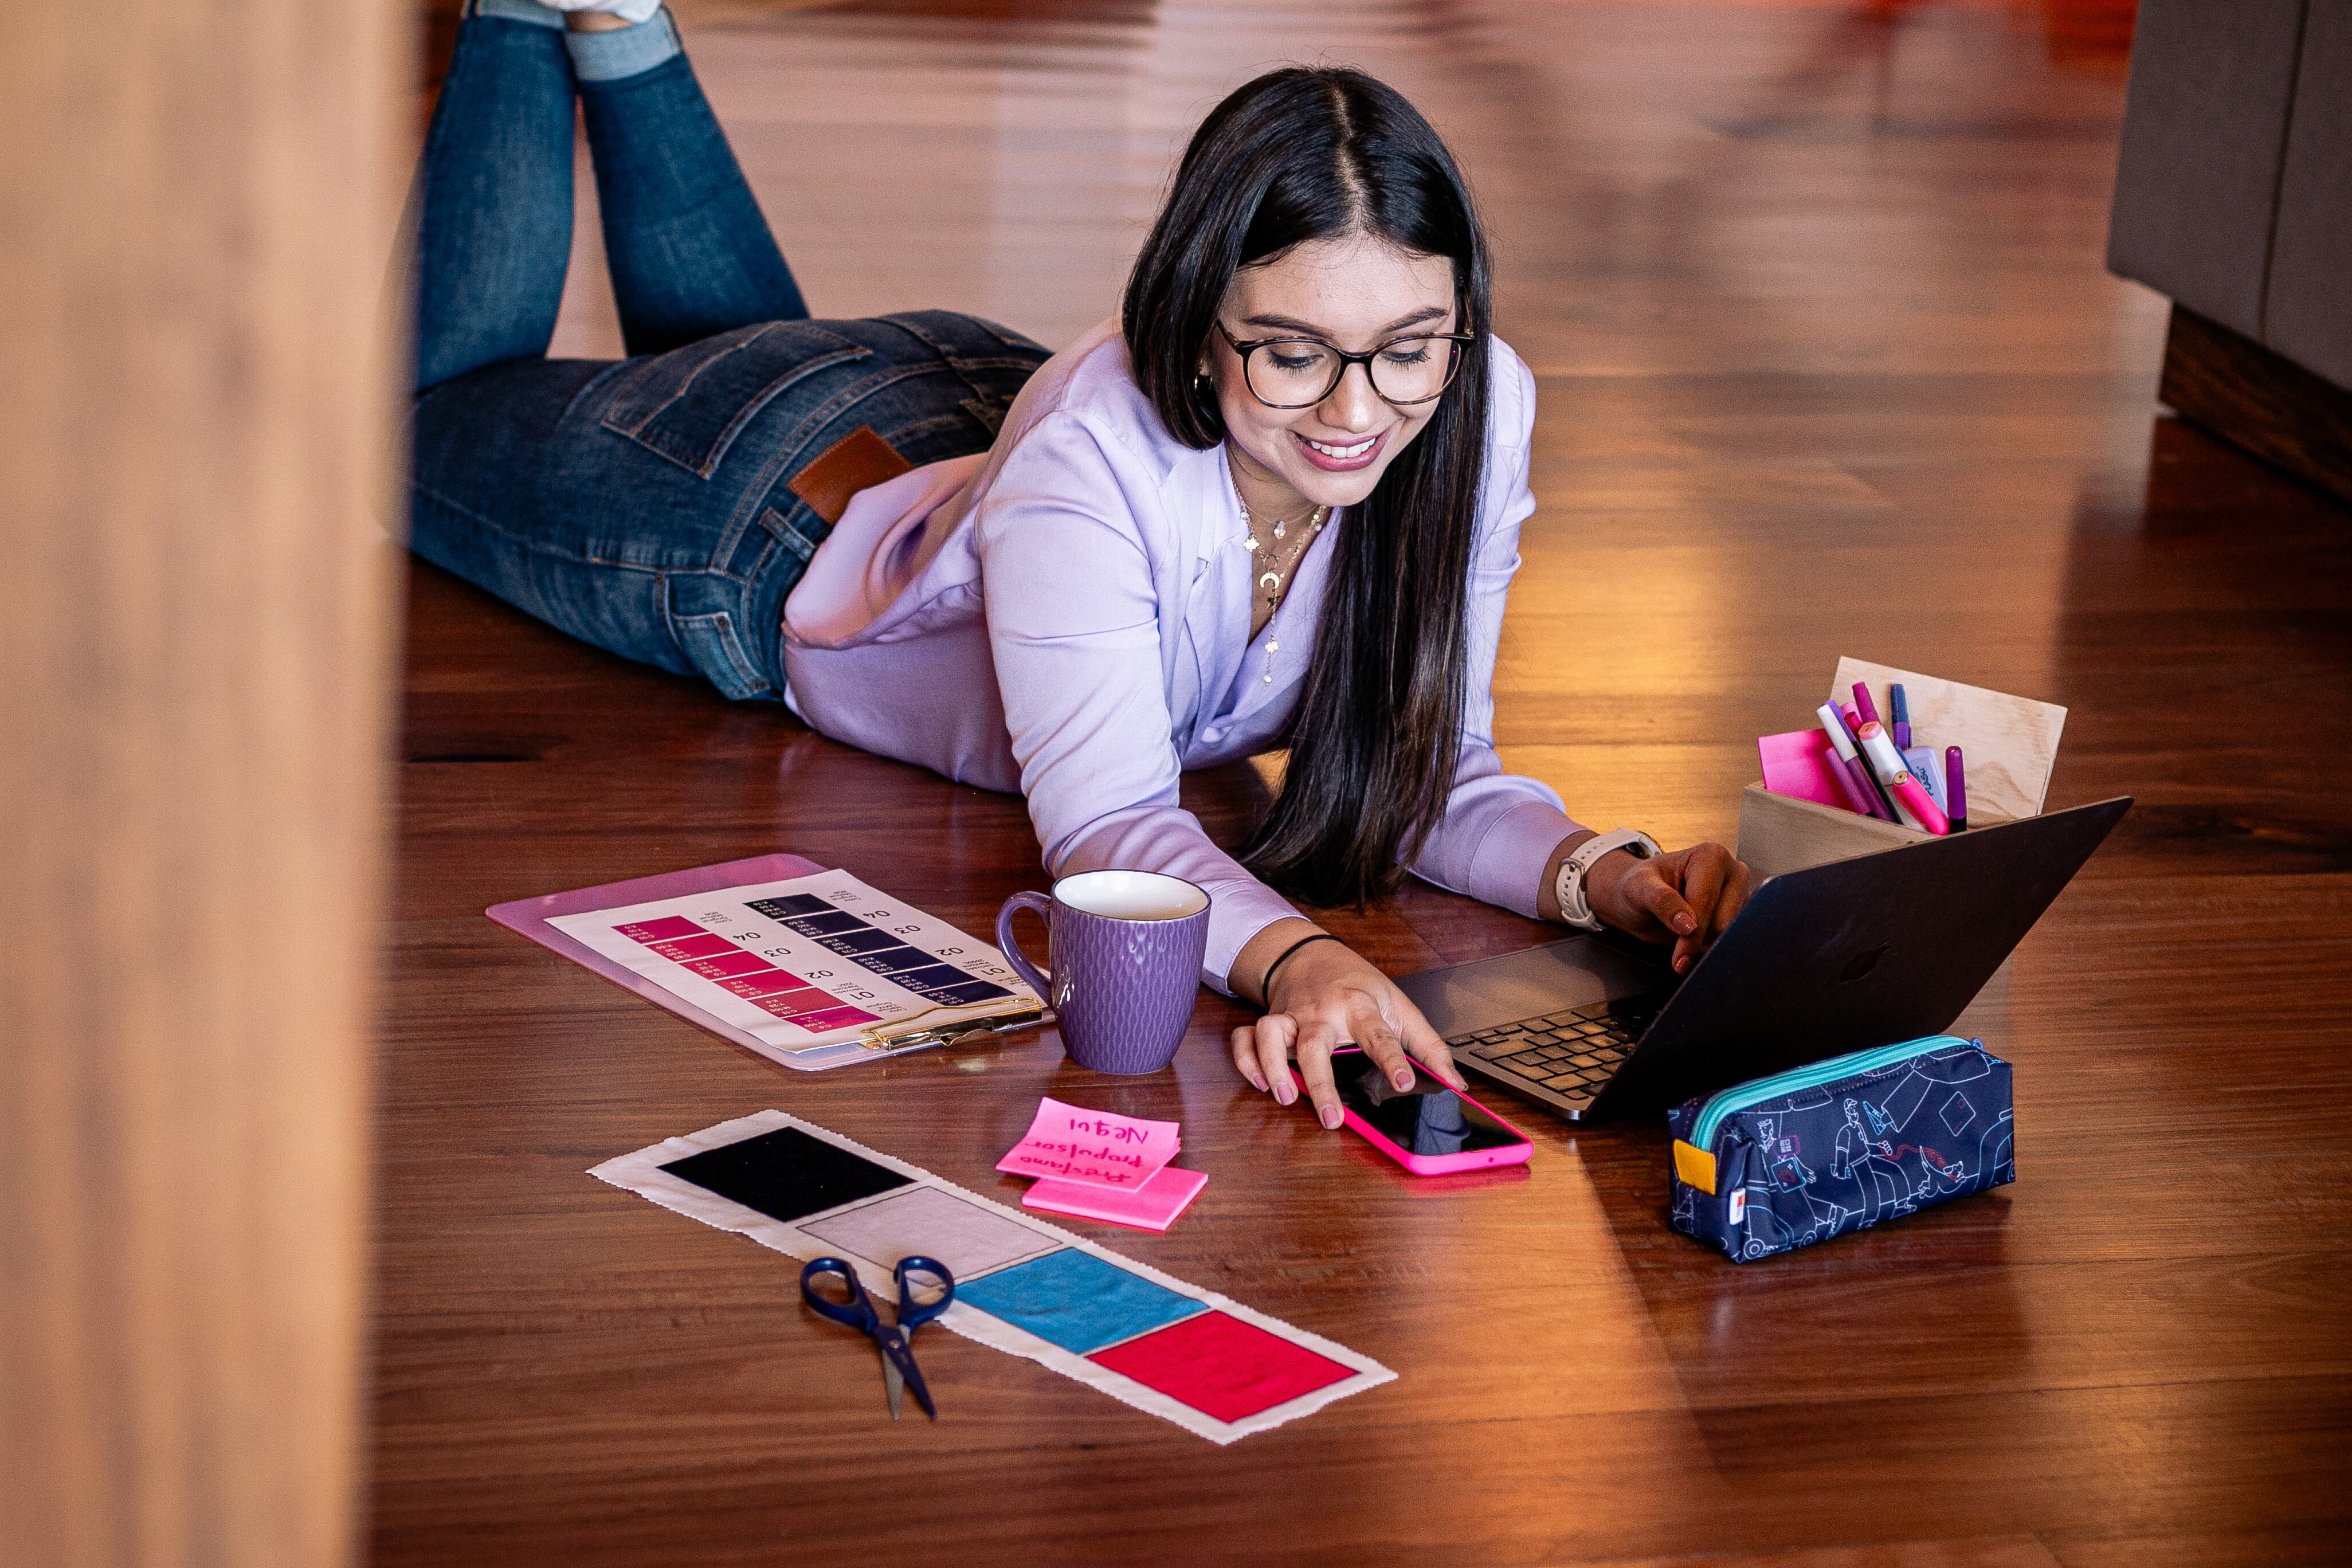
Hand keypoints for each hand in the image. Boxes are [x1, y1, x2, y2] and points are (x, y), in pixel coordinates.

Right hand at [1227, 938, 1466, 1129]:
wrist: (1314, 953)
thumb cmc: (1359, 984)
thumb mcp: (1399, 1006)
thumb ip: (1428, 1046)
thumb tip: (1456, 1082)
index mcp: (1359, 1007)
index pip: (1377, 1034)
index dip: (1392, 1059)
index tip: (1403, 1083)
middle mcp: (1321, 1012)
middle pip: (1314, 1044)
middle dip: (1320, 1081)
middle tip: (1331, 1118)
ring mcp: (1291, 1016)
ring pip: (1269, 1035)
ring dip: (1272, 1066)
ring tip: (1286, 1096)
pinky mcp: (1269, 1020)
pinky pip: (1245, 1039)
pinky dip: (1246, 1061)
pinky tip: (1260, 1082)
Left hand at [1583, 840, 1751, 973]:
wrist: (1640, 899)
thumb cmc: (1639, 887)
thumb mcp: (1638, 889)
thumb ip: (1661, 901)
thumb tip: (1689, 925)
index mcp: (1711, 856)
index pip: (1707, 902)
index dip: (1692, 933)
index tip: (1679, 960)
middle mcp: (1733, 871)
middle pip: (1724, 920)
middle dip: (1699, 938)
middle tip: (1677, 949)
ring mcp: (1740, 894)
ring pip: (1730, 932)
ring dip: (1705, 943)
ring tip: (1680, 933)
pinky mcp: (1740, 914)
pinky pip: (1731, 939)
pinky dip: (1711, 946)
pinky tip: (1693, 939)